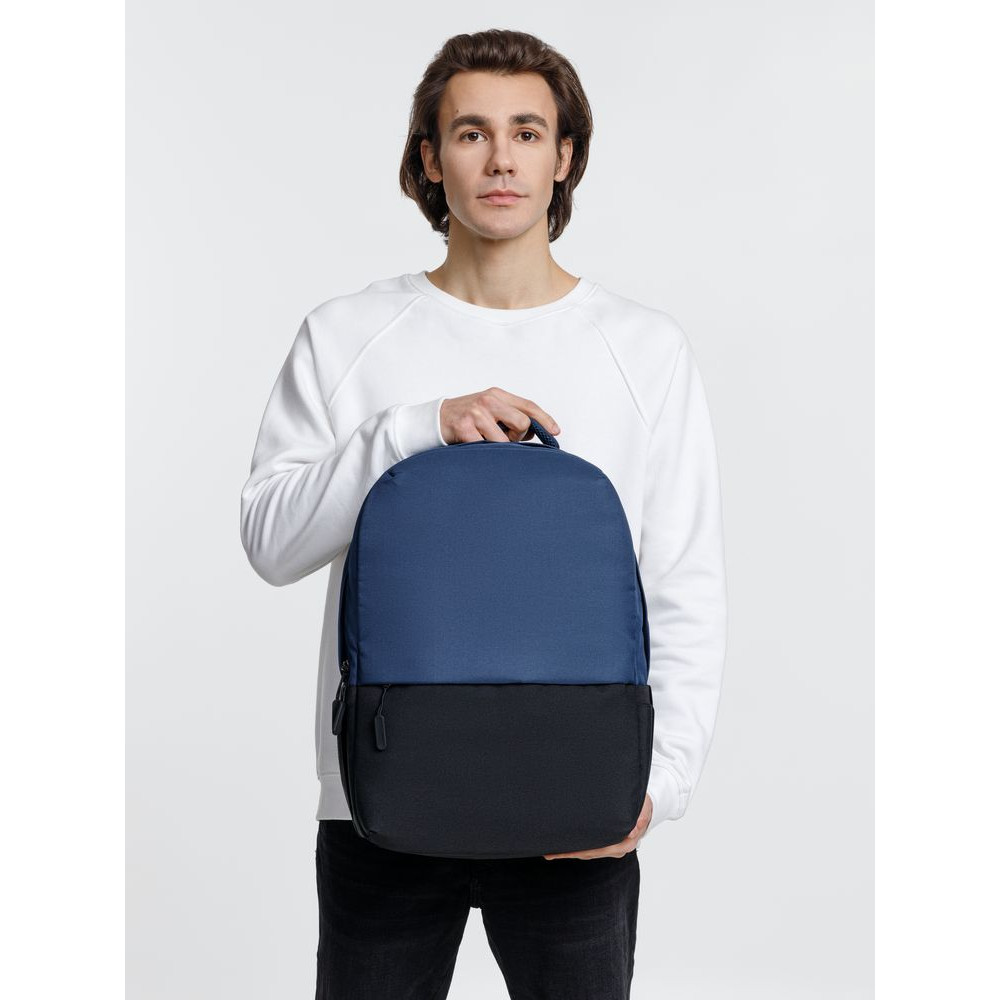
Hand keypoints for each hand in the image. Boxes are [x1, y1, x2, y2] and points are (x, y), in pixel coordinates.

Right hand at [439, 387, 560, 443]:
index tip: (555, 431)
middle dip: (518, 436)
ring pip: (505, 440)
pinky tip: (476, 446)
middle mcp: (488, 400)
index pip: (529, 406)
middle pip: (523, 422)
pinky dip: (484, 452)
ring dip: (500, 447)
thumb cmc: (467, 417)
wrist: (435, 420)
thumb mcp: (489, 409)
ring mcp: (476, 414)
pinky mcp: (464, 428)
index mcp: (497, 394)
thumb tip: (534, 430)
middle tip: (505, 437)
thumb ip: (510, 415)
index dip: (545, 419)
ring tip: (486, 441)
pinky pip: (486, 448)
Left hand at [543, 794, 652, 859]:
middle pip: (590, 853)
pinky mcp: (604, 844)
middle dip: (571, 853)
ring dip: (570, 851)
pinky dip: (575, 848)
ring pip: (587, 853)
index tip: (568, 850)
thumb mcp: (644, 808)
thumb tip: (635, 827)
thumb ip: (641, 816)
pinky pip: (588, 848)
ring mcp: (610, 848)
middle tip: (551, 852)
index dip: (583, 850)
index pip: (601, 849)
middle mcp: (616, 848)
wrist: (645, 807)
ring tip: (550, 851)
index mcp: (625, 843)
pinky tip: (561, 847)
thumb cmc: (642, 805)